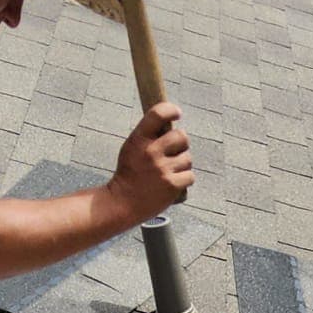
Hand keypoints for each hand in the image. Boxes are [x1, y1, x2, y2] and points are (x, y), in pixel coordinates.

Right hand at [111, 101, 193, 222]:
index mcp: (139, 139)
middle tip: (174, 152)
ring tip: (169, 172)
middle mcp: (152, 152)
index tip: (177, 113)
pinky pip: (190, 176)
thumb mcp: (132, 148)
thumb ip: (148, 136)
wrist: (122, 203)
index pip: (158, 114)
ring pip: (187, 158)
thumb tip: (170, 124)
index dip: (171, 110)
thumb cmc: (129, 174)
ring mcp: (163, 169)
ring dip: (182, 164)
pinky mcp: (172, 185)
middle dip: (182, 143)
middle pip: (182, 136)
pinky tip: (173, 183)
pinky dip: (184, 180)